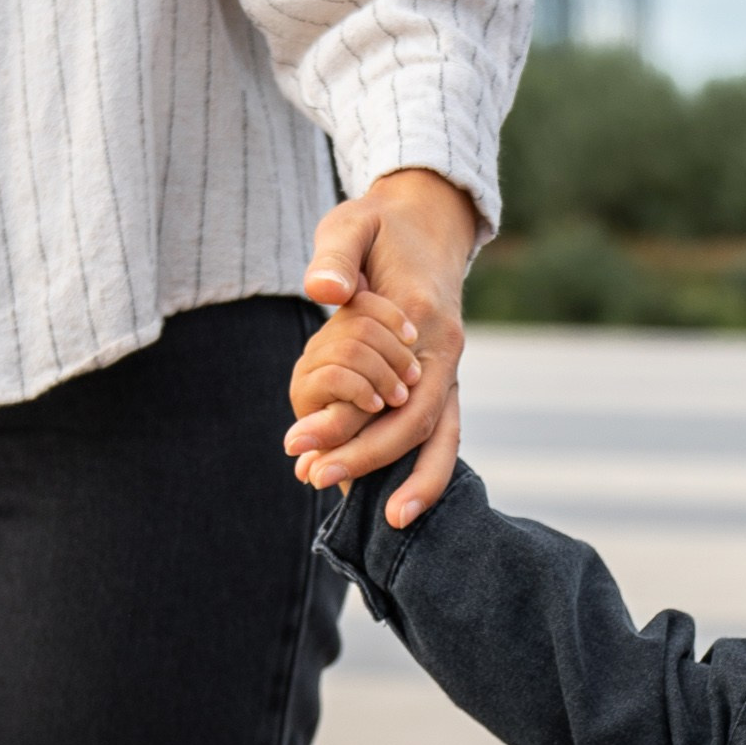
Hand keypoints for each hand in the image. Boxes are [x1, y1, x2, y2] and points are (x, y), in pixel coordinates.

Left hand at [286, 168, 479, 528]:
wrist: (430, 221)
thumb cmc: (382, 225)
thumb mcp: (352, 224)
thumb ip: (336, 256)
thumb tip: (322, 291)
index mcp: (425, 318)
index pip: (387, 387)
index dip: (345, 421)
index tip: (297, 442)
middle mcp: (446, 353)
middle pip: (417, 424)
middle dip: (368, 460)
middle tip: (312, 479)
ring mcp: (449, 370)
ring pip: (444, 438)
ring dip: (420, 482)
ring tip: (392, 523)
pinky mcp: (442, 380)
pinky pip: (440, 434)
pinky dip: (426, 469)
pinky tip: (396, 499)